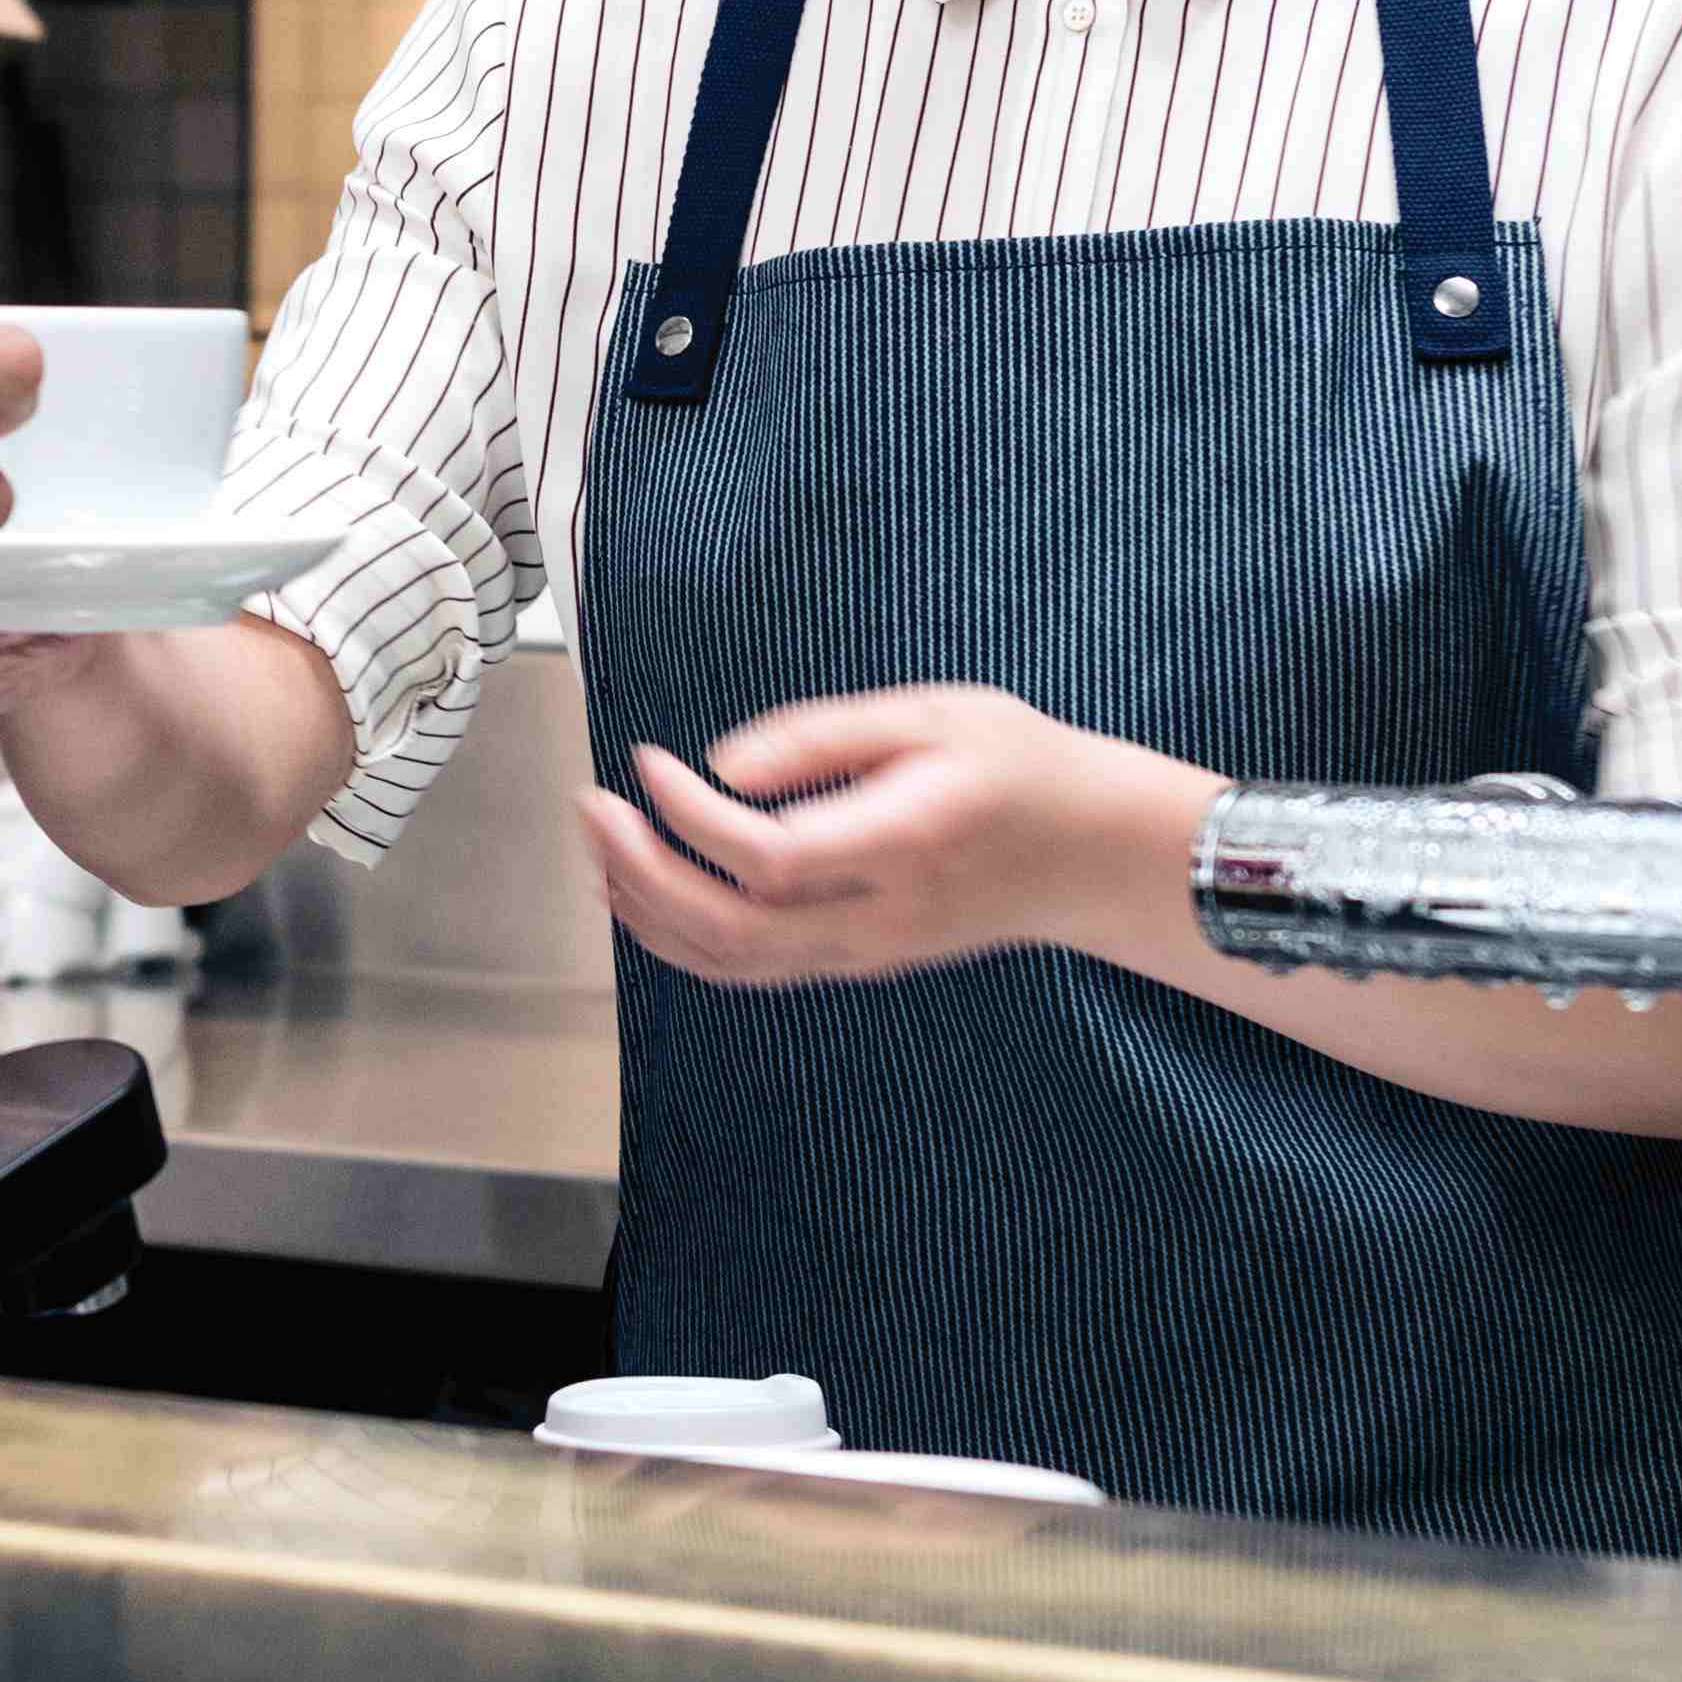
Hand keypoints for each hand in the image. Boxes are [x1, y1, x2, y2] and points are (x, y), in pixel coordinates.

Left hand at [576, 687, 1217, 989]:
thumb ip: (825, 735)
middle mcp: (880, 915)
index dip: (689, 819)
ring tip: (600, 841)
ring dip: (647, 908)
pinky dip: (681, 939)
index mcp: (904, 842)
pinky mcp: (856, 962)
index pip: (768, 859)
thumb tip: (724, 766)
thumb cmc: (1016, 765)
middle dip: (641, 872)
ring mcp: (867, 951)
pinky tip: (641, 890)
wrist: (1090, 853)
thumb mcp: (937, 712)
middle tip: (591, 806)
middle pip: (732, 929)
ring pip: (731, 963)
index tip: (647, 761)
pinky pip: (751, 970)